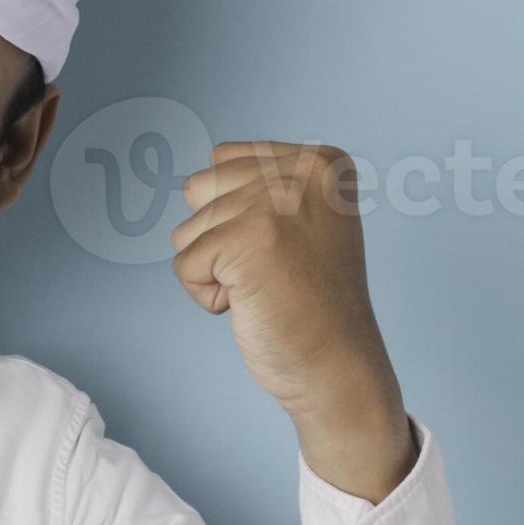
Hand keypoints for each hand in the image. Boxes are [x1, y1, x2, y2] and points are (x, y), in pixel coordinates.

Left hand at [170, 141, 416, 501]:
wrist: (338, 363)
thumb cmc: (313, 302)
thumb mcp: (303, 221)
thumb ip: (261, 187)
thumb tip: (193, 181)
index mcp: (320, 161)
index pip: (223, 161)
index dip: (236, 215)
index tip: (286, 248)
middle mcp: (301, 172)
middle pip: (200, 190)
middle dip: (219, 238)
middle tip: (273, 270)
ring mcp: (274, 204)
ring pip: (188, 229)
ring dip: (214, 268)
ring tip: (266, 287)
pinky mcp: (246, 242)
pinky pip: (185, 264)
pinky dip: (207, 295)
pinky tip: (252, 304)